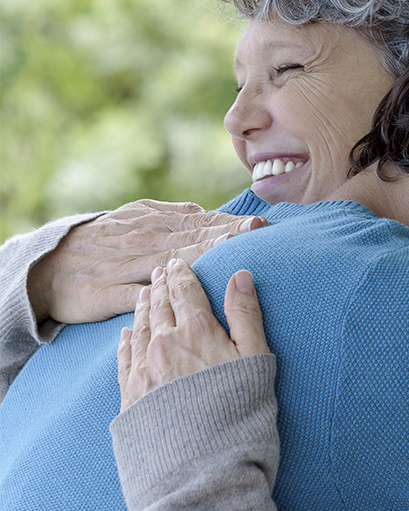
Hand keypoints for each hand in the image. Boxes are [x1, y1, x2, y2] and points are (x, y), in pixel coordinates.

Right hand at [28, 199, 265, 324]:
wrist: (47, 267)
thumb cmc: (104, 244)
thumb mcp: (137, 219)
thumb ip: (175, 218)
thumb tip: (211, 214)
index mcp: (153, 223)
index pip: (199, 222)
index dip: (229, 223)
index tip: (259, 224)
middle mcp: (142, 241)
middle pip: (190, 238)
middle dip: (225, 234)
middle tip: (257, 231)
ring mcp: (123, 267)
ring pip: (167, 262)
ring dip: (200, 256)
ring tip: (230, 252)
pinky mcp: (104, 293)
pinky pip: (133, 296)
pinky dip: (155, 294)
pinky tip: (177, 295)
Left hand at [117, 258, 269, 411]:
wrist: (203, 467)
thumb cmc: (240, 412)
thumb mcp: (256, 359)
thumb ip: (246, 316)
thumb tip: (241, 275)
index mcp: (197, 332)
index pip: (185, 292)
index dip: (181, 274)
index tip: (177, 263)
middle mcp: (165, 345)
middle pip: (159, 307)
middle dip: (160, 286)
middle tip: (159, 271)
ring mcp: (144, 371)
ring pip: (140, 329)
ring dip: (143, 308)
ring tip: (145, 295)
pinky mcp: (132, 396)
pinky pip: (124, 359)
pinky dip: (126, 341)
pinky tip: (127, 335)